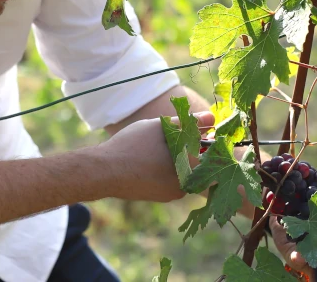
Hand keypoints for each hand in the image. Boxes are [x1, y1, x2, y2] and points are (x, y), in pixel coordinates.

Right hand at [97, 112, 214, 202]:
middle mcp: (185, 185)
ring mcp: (173, 194)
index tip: (194, 131)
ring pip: (184, 171)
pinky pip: (173, 180)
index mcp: (189, 167)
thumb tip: (212, 118)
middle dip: (189, 149)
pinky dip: (167, 169)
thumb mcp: (160, 128)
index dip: (202, 138)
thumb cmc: (132, 146)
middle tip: (170, 137)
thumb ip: (188, 123)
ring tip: (158, 147)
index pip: (207, 150)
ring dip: (177, 159)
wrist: (104, 172)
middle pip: (196, 162)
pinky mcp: (161, 197)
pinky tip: (151, 159)